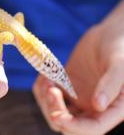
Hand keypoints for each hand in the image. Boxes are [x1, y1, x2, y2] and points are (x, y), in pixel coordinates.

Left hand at [33, 13, 123, 134]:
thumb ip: (111, 84)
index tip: (57, 116)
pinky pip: (48, 95)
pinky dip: (41, 88)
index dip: (74, 127)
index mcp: (113, 109)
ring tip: (47, 78)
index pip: (92, 128)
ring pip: (55, 112)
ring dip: (45, 100)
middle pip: (69, 126)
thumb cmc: (121, 47)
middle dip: (55, 112)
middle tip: (52, 89)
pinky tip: (45, 74)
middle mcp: (94, 108)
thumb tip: (98, 106)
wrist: (111, 32)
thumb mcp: (120, 64)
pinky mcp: (66, 86)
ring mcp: (78, 97)